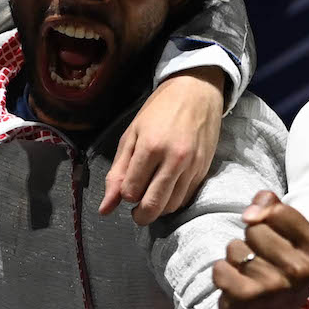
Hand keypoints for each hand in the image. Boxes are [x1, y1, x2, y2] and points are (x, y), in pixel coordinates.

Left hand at [103, 68, 224, 224]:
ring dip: (158, 209)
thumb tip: (105, 209)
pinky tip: (167, 190)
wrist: (196, 92)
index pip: (131, 192)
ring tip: (151, 197)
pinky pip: (186, 198)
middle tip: (135, 211)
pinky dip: (173, 201)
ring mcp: (192, 166)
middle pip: (152, 206)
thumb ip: (117, 172)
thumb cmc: (159, 110)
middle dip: (140, 215)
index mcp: (150, 147)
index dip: (125, 194)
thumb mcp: (131, 135)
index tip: (127, 186)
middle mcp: (173, 159)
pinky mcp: (203, 170)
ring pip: (171, 206)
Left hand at [213, 191, 308, 308]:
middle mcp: (302, 272)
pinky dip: (223, 274)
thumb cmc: (282, 272)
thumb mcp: (291, 239)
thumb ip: (275, 208)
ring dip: (237, 259)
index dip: (267, 218)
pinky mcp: (246, 300)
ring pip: (235, 247)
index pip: (279, 210)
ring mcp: (274, 288)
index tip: (276, 239)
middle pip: (255, 228)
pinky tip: (237, 288)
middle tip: (264, 263)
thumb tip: (253, 209)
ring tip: (252, 278)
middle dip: (252, 240)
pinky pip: (220, 266)